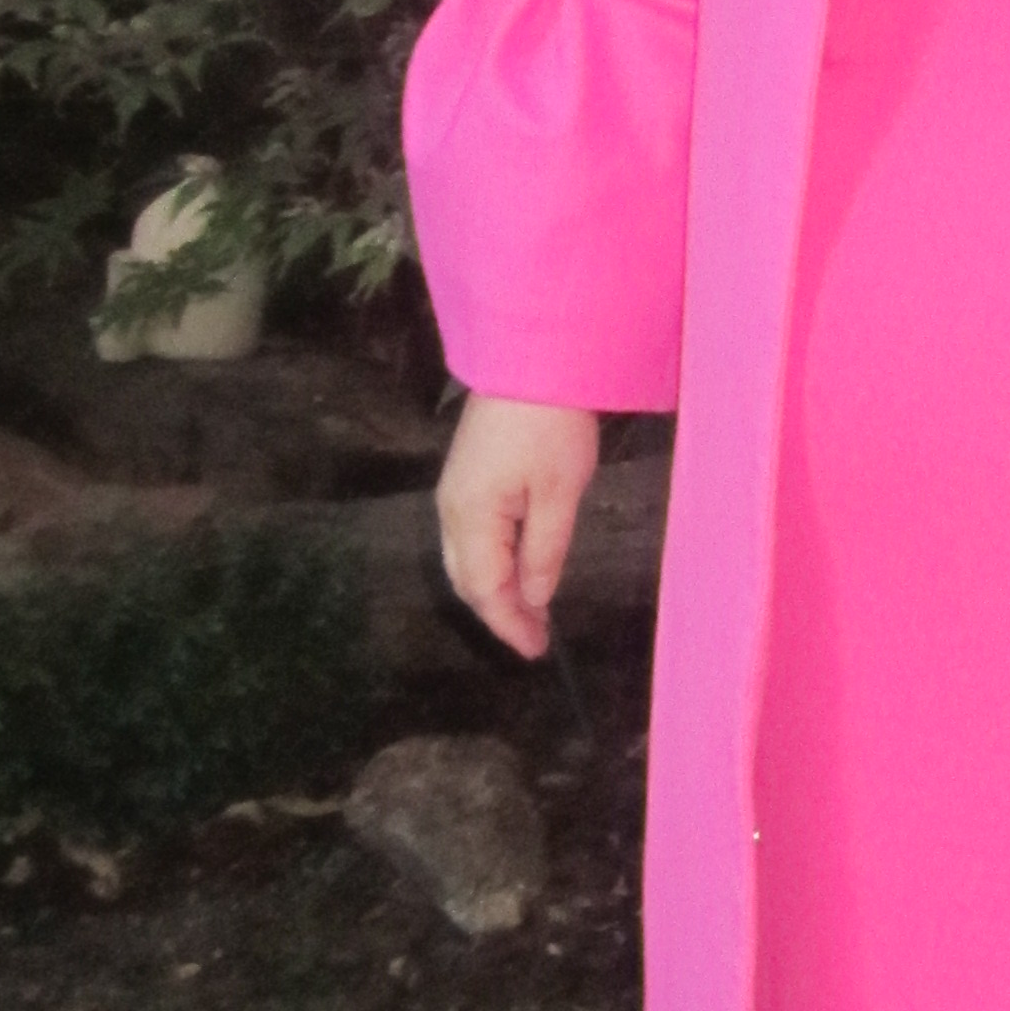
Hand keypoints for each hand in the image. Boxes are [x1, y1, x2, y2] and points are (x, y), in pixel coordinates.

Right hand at [436, 395, 599, 658]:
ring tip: (528, 612)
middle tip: (534, 638)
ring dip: (492, 590)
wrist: (529, 360)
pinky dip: (489, 564)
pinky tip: (515, 569)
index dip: (510, 625)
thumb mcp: (558, 495)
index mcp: (472, 517)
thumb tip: (533, 598)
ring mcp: (454, 492)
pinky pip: (469, 538)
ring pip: (464, 560)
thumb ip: (543, 552)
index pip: (485, 589)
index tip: (536, 651)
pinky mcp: (465, 477)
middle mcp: (451, 510)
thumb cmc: (550, 427)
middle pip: (466, 579)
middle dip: (498, 613)